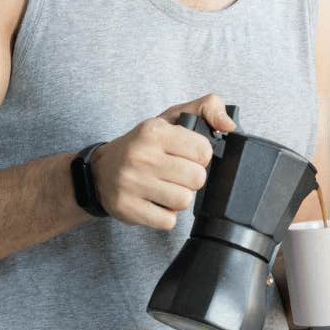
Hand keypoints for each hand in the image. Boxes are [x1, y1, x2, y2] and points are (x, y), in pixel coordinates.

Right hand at [91, 94, 235, 228]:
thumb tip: (230, 125)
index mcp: (154, 132)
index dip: (201, 156)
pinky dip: (166, 215)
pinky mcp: (127, 208)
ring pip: (184, 201)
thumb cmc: (143, 145)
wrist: (100, 171)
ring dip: (179, 197)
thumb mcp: (171, 117)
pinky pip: (168, 221)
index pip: (203, 150)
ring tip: (165, 187)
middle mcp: (141, 156)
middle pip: (197, 179)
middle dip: (191, 178)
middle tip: (176, 173)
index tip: (188, 156)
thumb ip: (207, 108)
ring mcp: (131, 184)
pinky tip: (155, 202)